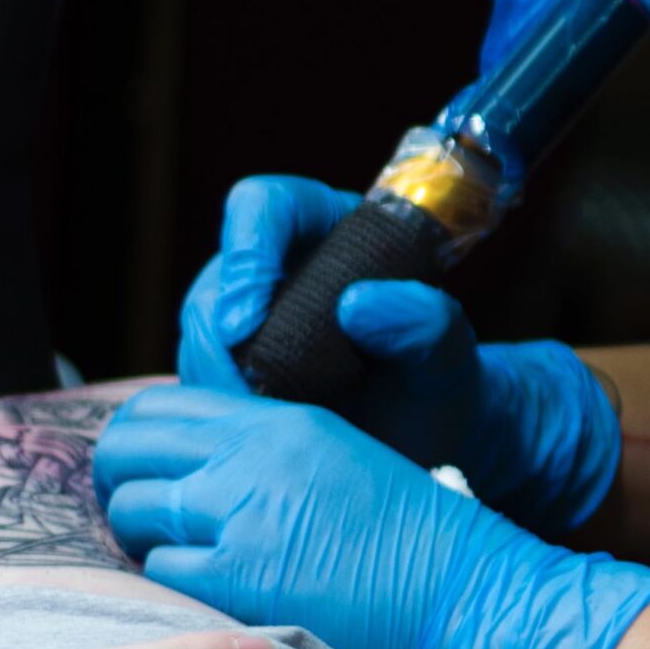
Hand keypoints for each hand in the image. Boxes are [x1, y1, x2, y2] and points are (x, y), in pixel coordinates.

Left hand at [96, 385, 649, 648]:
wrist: (465, 592)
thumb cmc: (414, 535)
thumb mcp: (340, 457)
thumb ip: (266, 451)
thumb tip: (193, 467)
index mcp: (283, 419)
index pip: (163, 407)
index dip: (138, 440)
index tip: (145, 469)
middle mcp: (253, 456)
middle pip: (129, 450)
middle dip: (122, 483)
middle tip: (145, 515)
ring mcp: (241, 516)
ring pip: (134, 513)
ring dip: (144, 537)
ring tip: (183, 557)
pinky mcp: (237, 580)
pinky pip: (160, 572)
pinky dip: (171, 584)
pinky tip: (209, 593)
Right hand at [182, 174, 620, 532]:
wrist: (427, 439)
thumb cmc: (440, 383)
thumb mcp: (451, 353)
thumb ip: (426, 321)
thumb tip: (356, 304)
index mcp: (333, 230)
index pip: (266, 205)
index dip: (245, 254)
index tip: (245, 324)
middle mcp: (281, 268)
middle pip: (217, 282)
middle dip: (220, 344)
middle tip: (250, 399)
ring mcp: (249, 320)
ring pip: (199, 339)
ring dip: (217, 384)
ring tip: (265, 424)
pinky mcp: (232, 372)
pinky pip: (198, 384)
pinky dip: (217, 414)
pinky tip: (252, 442)